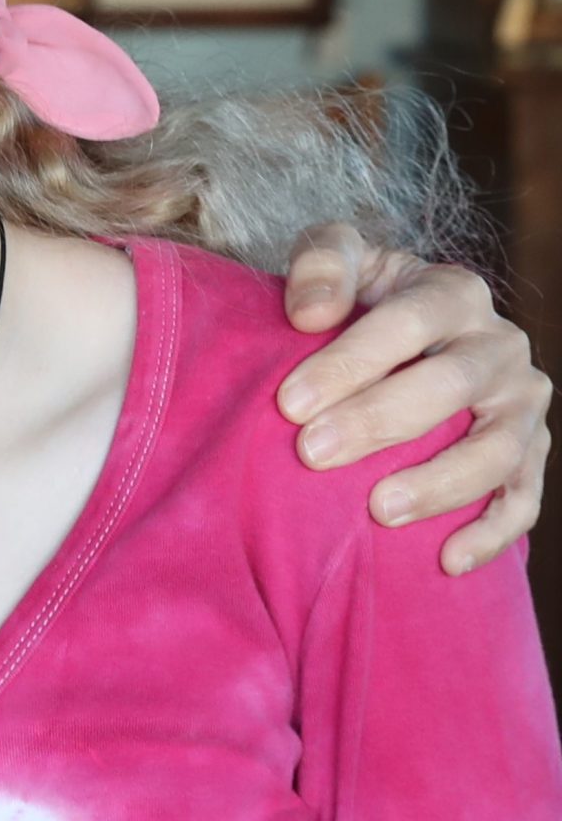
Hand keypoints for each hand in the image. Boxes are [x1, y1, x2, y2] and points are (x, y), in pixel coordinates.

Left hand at [278, 222, 550, 574]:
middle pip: (450, 385)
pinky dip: (492, 532)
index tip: (289, 403)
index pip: (408, 323)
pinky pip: (523, 499)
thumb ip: (323, 266)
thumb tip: (310, 314)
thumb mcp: (341, 261)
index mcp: (453, 294)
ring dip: (440, 483)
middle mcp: (499, 346)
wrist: (404, 338)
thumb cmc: (360, 301)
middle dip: (379, 421)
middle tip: (312, 453)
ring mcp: (521, 405)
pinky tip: (447, 560)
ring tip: (378, 510)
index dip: (350, 361)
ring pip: (497, 449)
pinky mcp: (530, 456)